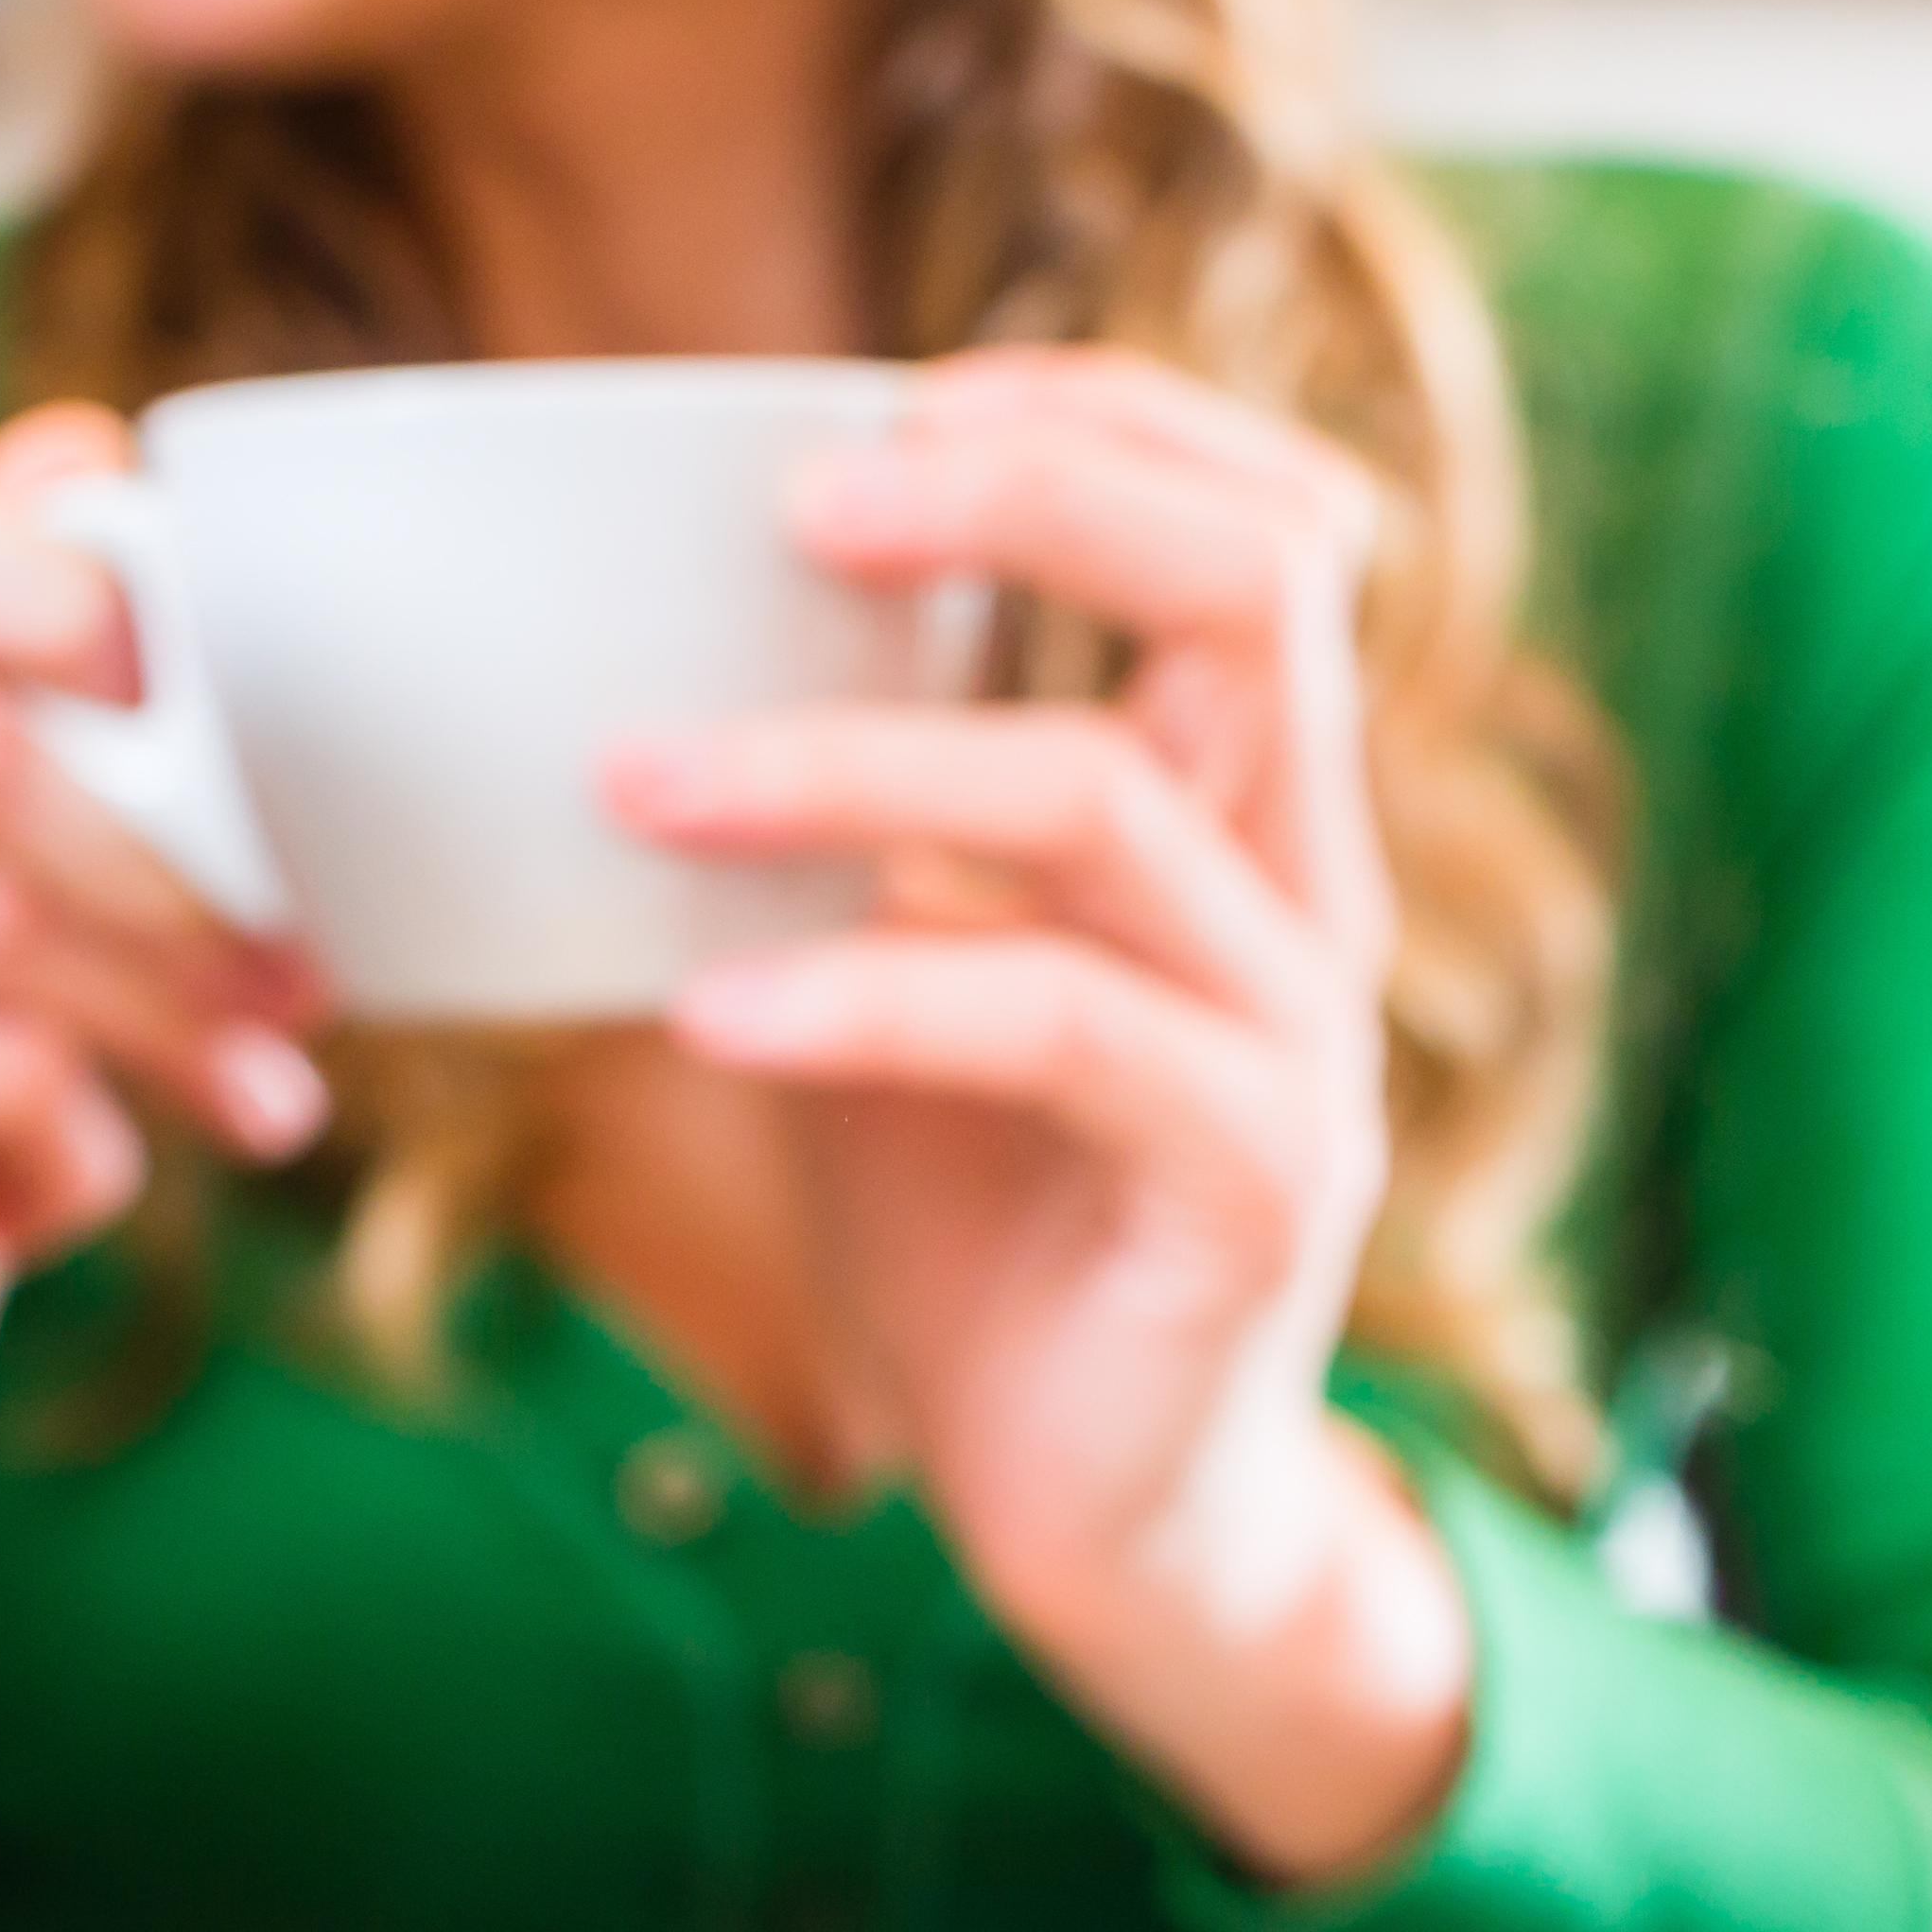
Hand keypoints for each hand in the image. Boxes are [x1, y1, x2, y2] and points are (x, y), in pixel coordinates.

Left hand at [603, 350, 1468, 1884]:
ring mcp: (1300, 1041)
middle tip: (802, 498)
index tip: (888, 399)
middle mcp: (1311, 900)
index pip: (1265, 525)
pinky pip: (1058, 1025)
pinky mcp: (1254, 1184)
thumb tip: (620, 681)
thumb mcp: (892, 992)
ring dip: (846, 766)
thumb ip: (843, 847)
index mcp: (1250, 825)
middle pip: (1266, 578)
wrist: (1106, 1533)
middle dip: (1032, 487)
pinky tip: (706, 1019)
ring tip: (635, 781)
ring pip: (1110, 797)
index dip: (1103, 418)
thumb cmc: (992, 1249)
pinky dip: (862, 995)